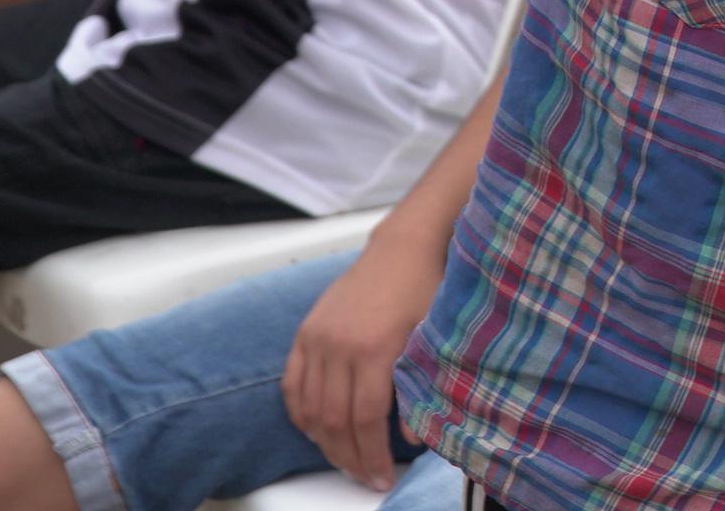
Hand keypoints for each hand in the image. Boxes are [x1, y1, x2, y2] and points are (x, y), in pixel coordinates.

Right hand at [283, 229, 450, 488]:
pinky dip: (300, 414)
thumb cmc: (426, 289)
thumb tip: (413, 436)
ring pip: (309, 408)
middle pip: (335, 420)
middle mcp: (339, 345)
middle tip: (365, 477)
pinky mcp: (305, 332)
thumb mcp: (433, 337)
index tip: (383, 477)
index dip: (374, 455)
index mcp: (375, 348)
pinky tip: (315, 432)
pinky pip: (292, 385)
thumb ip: (421, 387)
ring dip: (324, 443)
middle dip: (350, 457)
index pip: (368, 419)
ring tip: (343, 461)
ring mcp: (317, 338)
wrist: (403, 247)